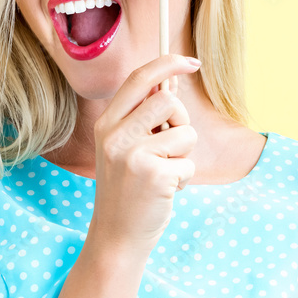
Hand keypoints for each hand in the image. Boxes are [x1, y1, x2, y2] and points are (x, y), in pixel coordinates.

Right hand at [90, 54, 200, 251]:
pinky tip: (164, 192)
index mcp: (106, 124)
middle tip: (171, 146)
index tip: (191, 61)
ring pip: (185, 132)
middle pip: (168, 101)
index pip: (138, 79)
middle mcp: (115, 135)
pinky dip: (184, 179)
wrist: (116, 237)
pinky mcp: (154, 175)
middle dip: (181, 121)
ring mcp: (133, 155)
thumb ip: (142, 119)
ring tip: (163, 173)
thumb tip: (170, 83)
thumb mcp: (124, 149)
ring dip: (184, 155)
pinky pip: (188, 164)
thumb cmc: (128, 190)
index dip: (167, 63)